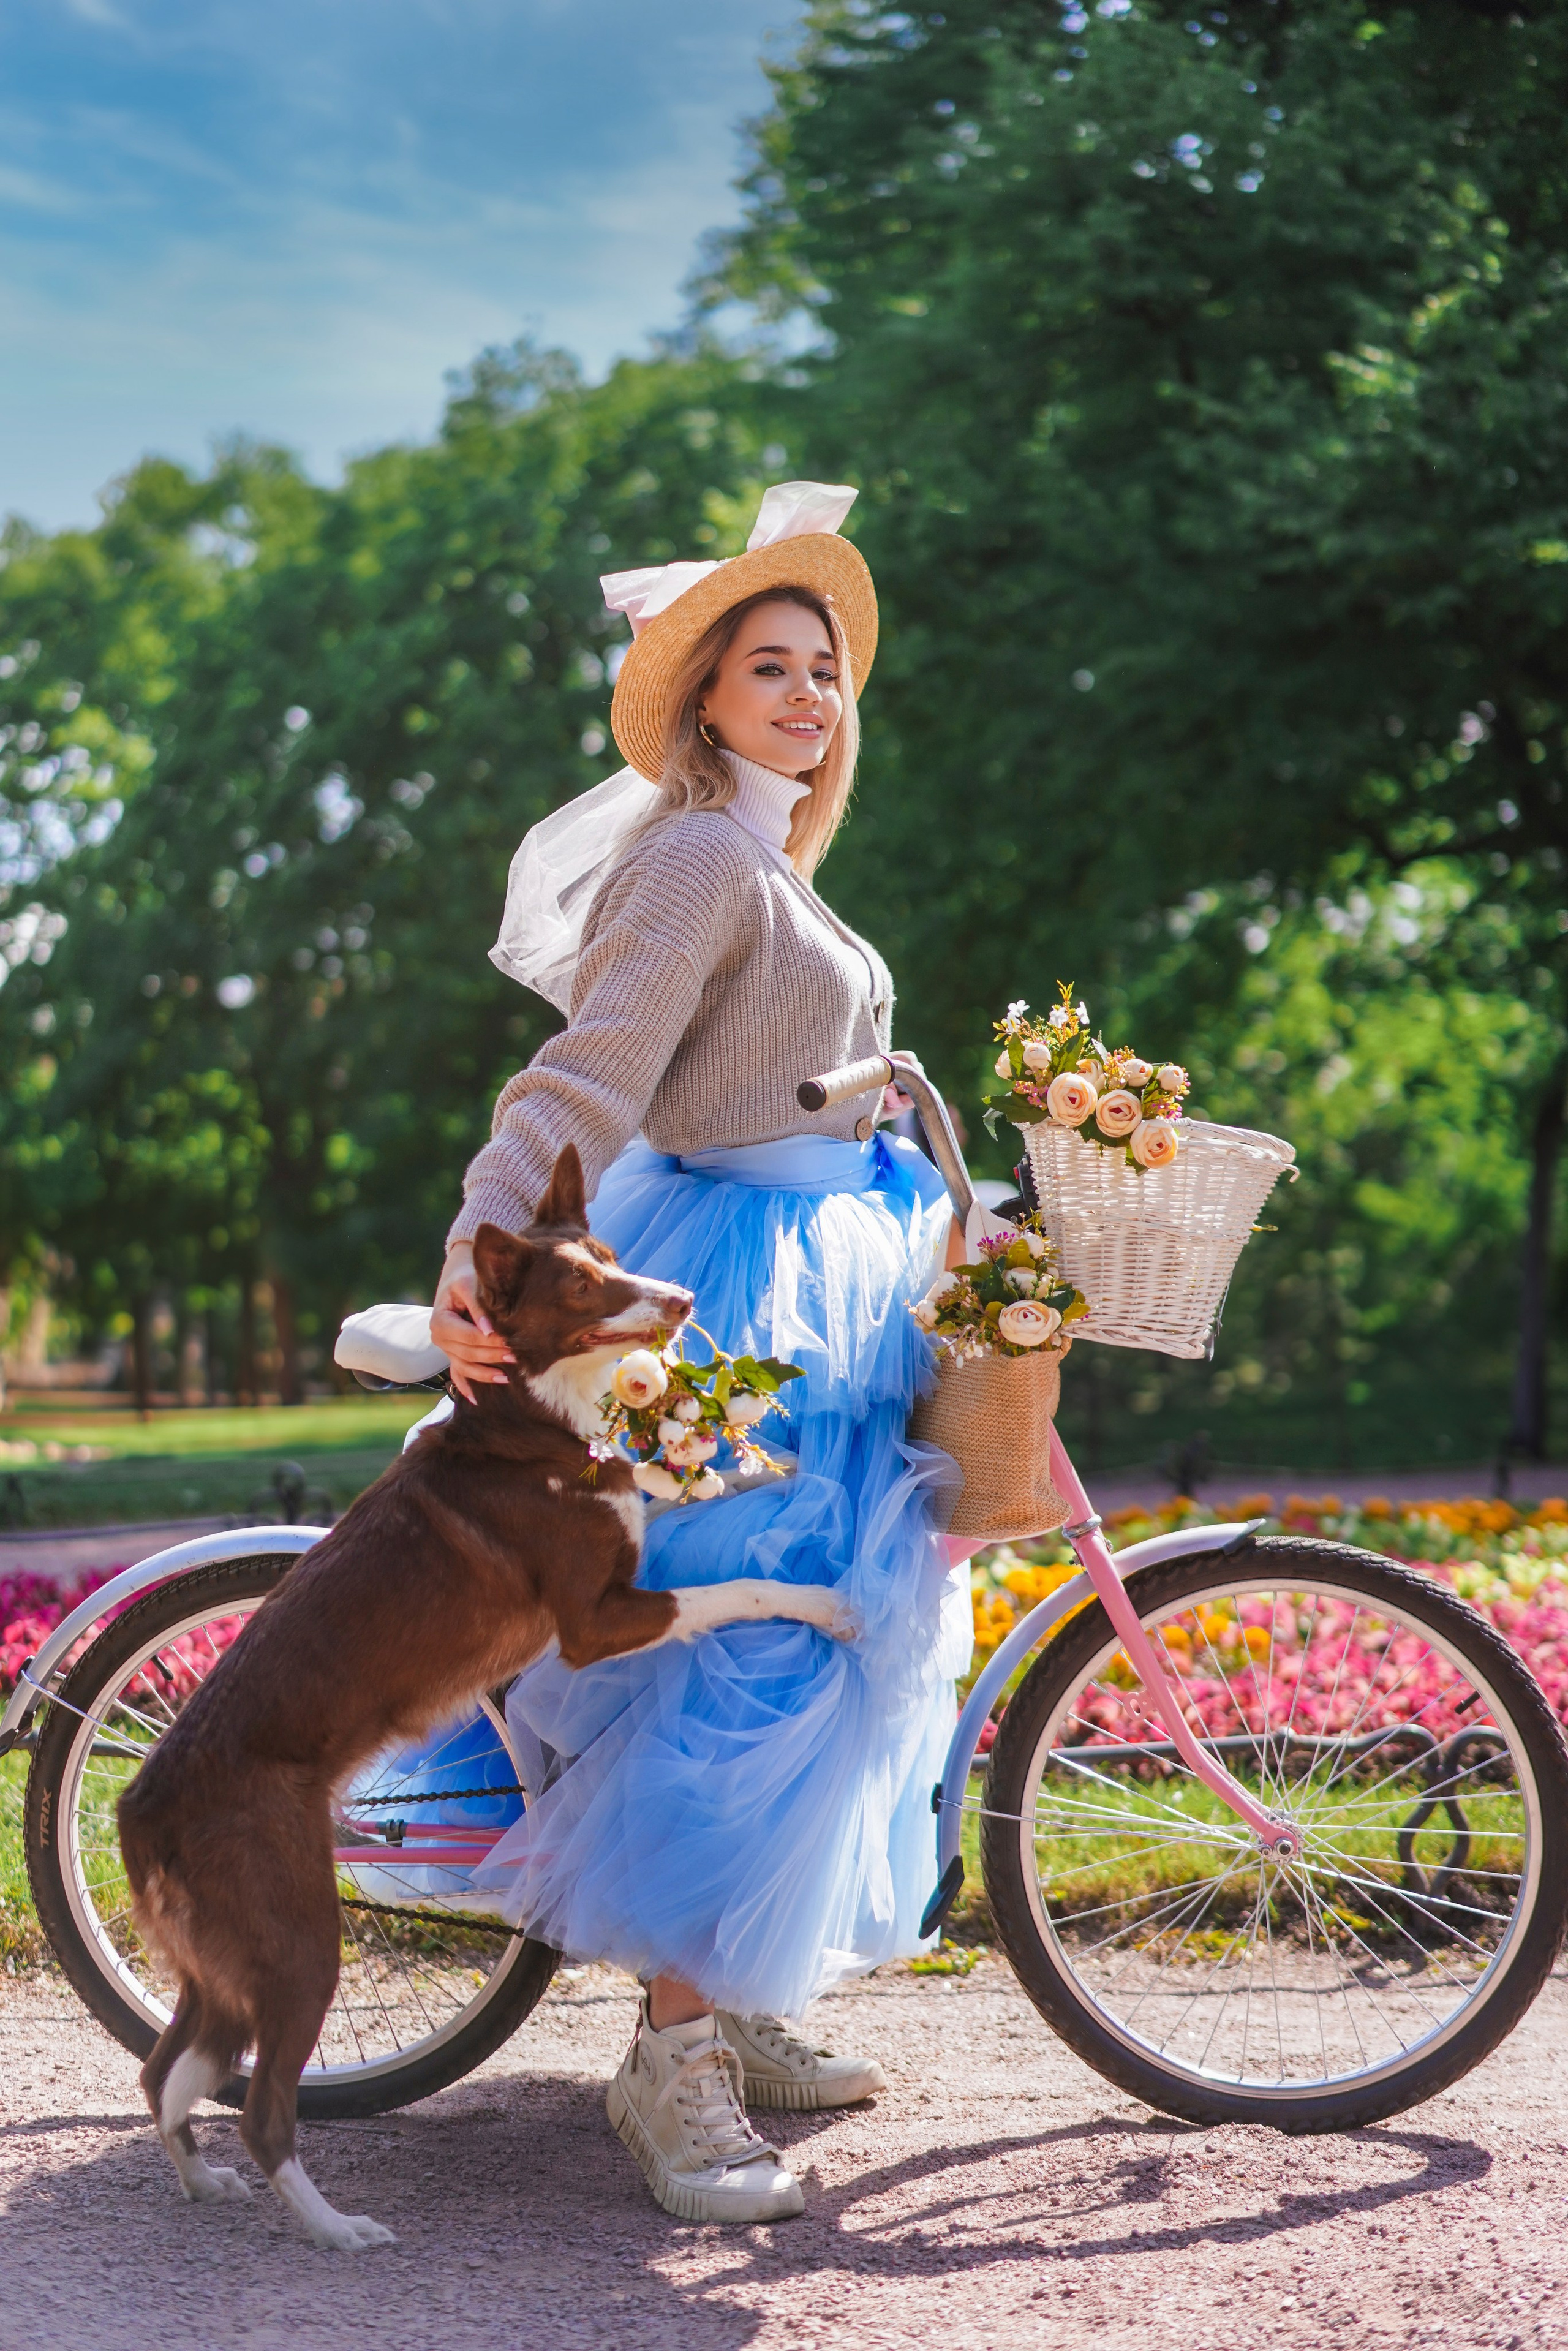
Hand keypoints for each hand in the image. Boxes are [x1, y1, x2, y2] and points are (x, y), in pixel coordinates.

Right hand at [431, 1241, 514, 1404]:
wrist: (458, 1275)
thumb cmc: (466, 1277)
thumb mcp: (469, 1285)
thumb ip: (478, 1307)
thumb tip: (490, 1331)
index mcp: (440, 1320)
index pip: (467, 1337)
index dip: (488, 1341)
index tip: (508, 1341)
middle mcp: (439, 1337)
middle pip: (467, 1353)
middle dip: (492, 1356)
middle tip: (516, 1356)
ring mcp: (445, 1348)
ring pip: (464, 1366)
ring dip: (484, 1374)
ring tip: (506, 1377)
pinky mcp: (453, 1353)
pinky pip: (457, 1374)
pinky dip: (466, 1387)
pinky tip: (477, 1400)